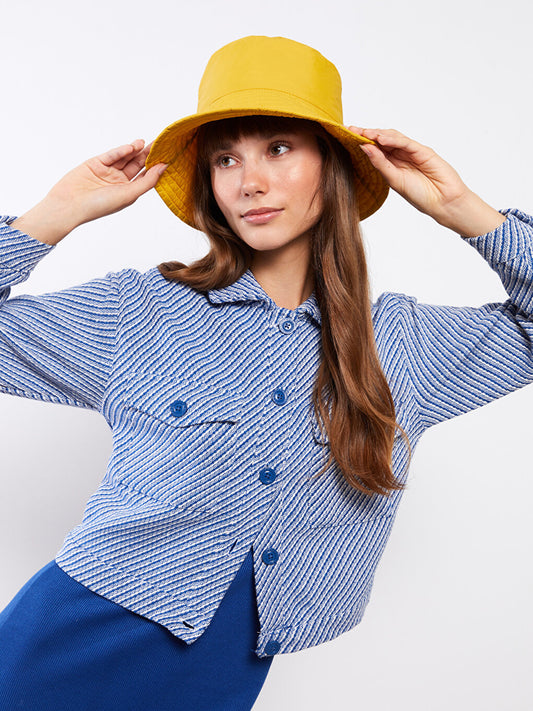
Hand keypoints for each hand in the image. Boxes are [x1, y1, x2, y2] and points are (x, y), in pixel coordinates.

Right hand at [42, 139, 167, 230]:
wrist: (70, 204)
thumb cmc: (99, 206)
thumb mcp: (129, 194)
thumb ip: (147, 181)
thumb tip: (163, 168)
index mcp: (128, 192)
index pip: (145, 176)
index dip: (156, 166)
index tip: (168, 156)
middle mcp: (119, 181)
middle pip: (137, 164)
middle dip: (147, 154)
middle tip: (159, 143)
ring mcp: (107, 172)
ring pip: (124, 158)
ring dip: (135, 150)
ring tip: (145, 143)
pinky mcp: (96, 163)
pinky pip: (111, 155)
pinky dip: (120, 151)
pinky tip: (130, 147)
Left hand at [346, 126, 505, 236]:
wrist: (443, 202)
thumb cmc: (420, 196)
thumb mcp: (394, 180)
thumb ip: (380, 164)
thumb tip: (364, 148)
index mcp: (392, 165)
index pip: (374, 149)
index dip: (361, 142)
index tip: (346, 136)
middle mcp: (401, 156)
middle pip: (382, 140)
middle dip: (366, 134)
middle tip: (350, 129)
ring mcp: (412, 152)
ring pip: (393, 138)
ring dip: (377, 134)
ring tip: (363, 132)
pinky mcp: (423, 151)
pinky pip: (405, 142)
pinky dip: (393, 139)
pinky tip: (380, 139)